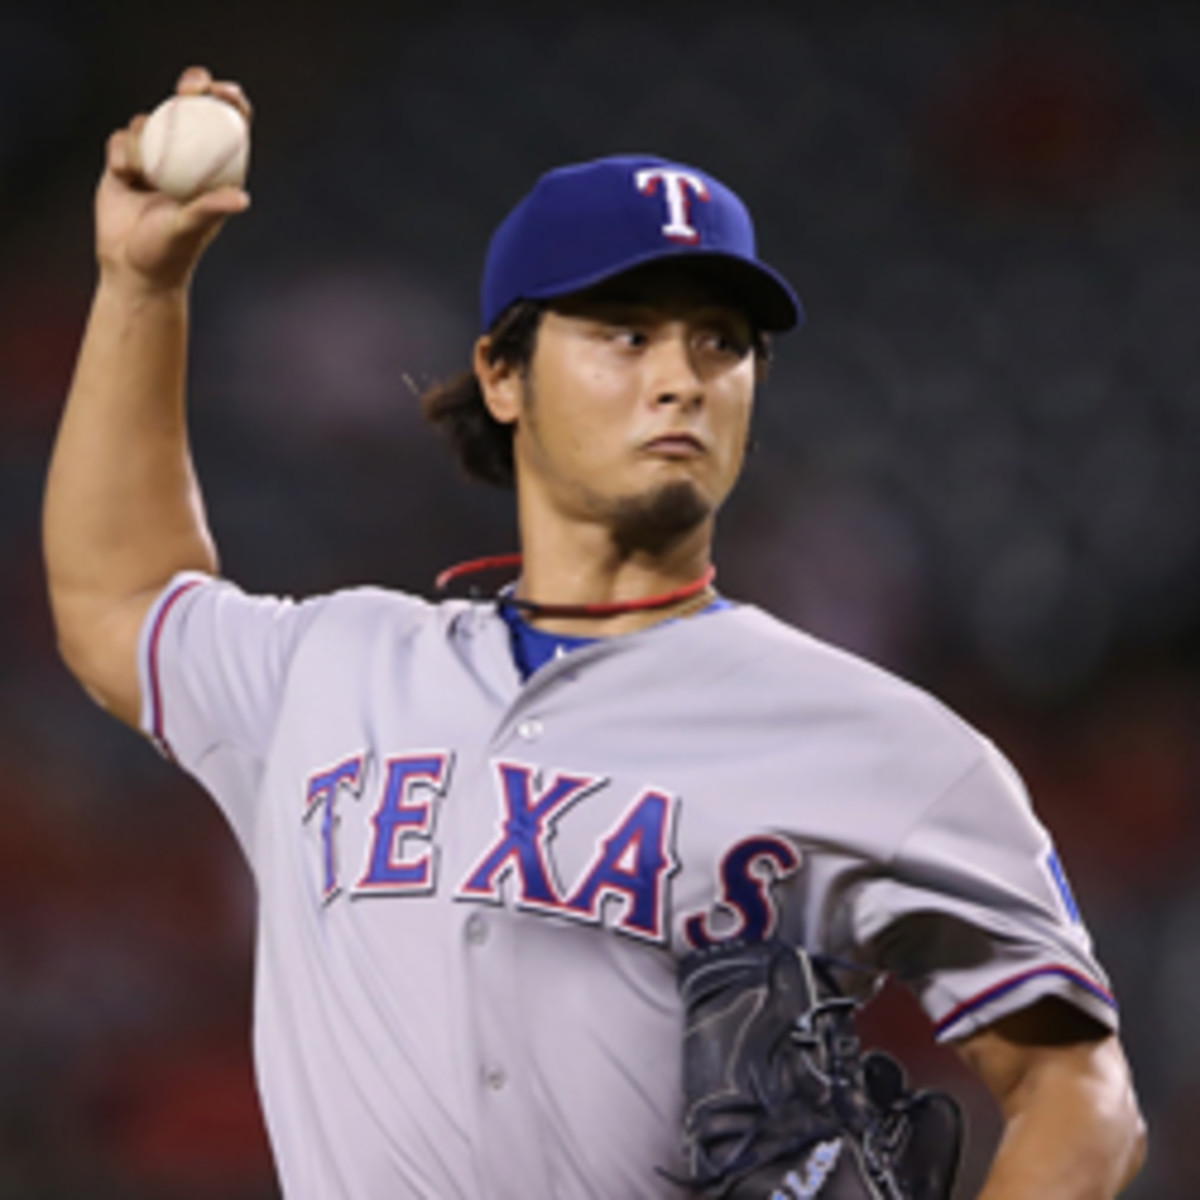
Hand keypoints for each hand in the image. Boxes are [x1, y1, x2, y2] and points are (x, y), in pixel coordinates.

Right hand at [96, 65, 251, 293]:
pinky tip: (124, 175)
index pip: (228, 131)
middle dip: (193, 89)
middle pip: (191, 112)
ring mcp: (156, 160)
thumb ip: (210, 209)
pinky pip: (122, 139)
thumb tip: (242, 198)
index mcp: (214, 174)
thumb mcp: (190, 228)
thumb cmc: (168, 254)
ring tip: (143, 173)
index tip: (226, 93)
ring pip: (151, 123)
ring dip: (145, 134)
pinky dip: (122, 151)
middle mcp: (187, 162)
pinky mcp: (126, 163)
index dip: (231, 105)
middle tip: (192, 85)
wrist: (130, 268)